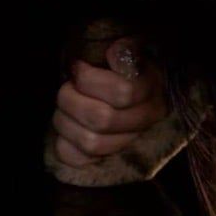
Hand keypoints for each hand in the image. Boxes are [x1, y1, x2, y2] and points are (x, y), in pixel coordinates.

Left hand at [51, 37, 168, 164]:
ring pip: (89, 143)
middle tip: (68, 86)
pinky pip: (75, 159)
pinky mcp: (101, 163)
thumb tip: (116, 52)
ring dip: (64, 119)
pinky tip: (66, 126)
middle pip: (101, 119)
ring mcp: (126, 147)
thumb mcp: (130, 54)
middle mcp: (145, 124)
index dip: (89, 78)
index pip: (123, 93)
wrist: (126, 98)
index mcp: (153, 94)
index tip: (77, 67)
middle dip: (72, 98)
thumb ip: (127, 52)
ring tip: (65, 105)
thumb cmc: (122, 70)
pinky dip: (63, 142)